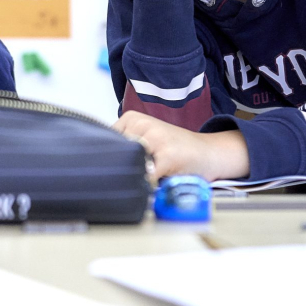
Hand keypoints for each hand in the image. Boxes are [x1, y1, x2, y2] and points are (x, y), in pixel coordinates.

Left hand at [114, 111, 249, 180]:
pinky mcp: (167, 155)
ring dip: (134, 177)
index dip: (107, 161)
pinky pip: (146, 177)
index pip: (103, 143)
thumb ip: (123, 148)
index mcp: (131, 119)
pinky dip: (146, 186)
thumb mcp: (145, 140)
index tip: (113, 169)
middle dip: (119, 170)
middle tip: (131, 177)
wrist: (208, 152)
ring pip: (129, 164)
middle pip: (114, 154)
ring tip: (148, 177)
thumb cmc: (174, 150)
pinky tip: (156, 184)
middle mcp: (141, 124)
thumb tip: (96, 167)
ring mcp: (155, 138)